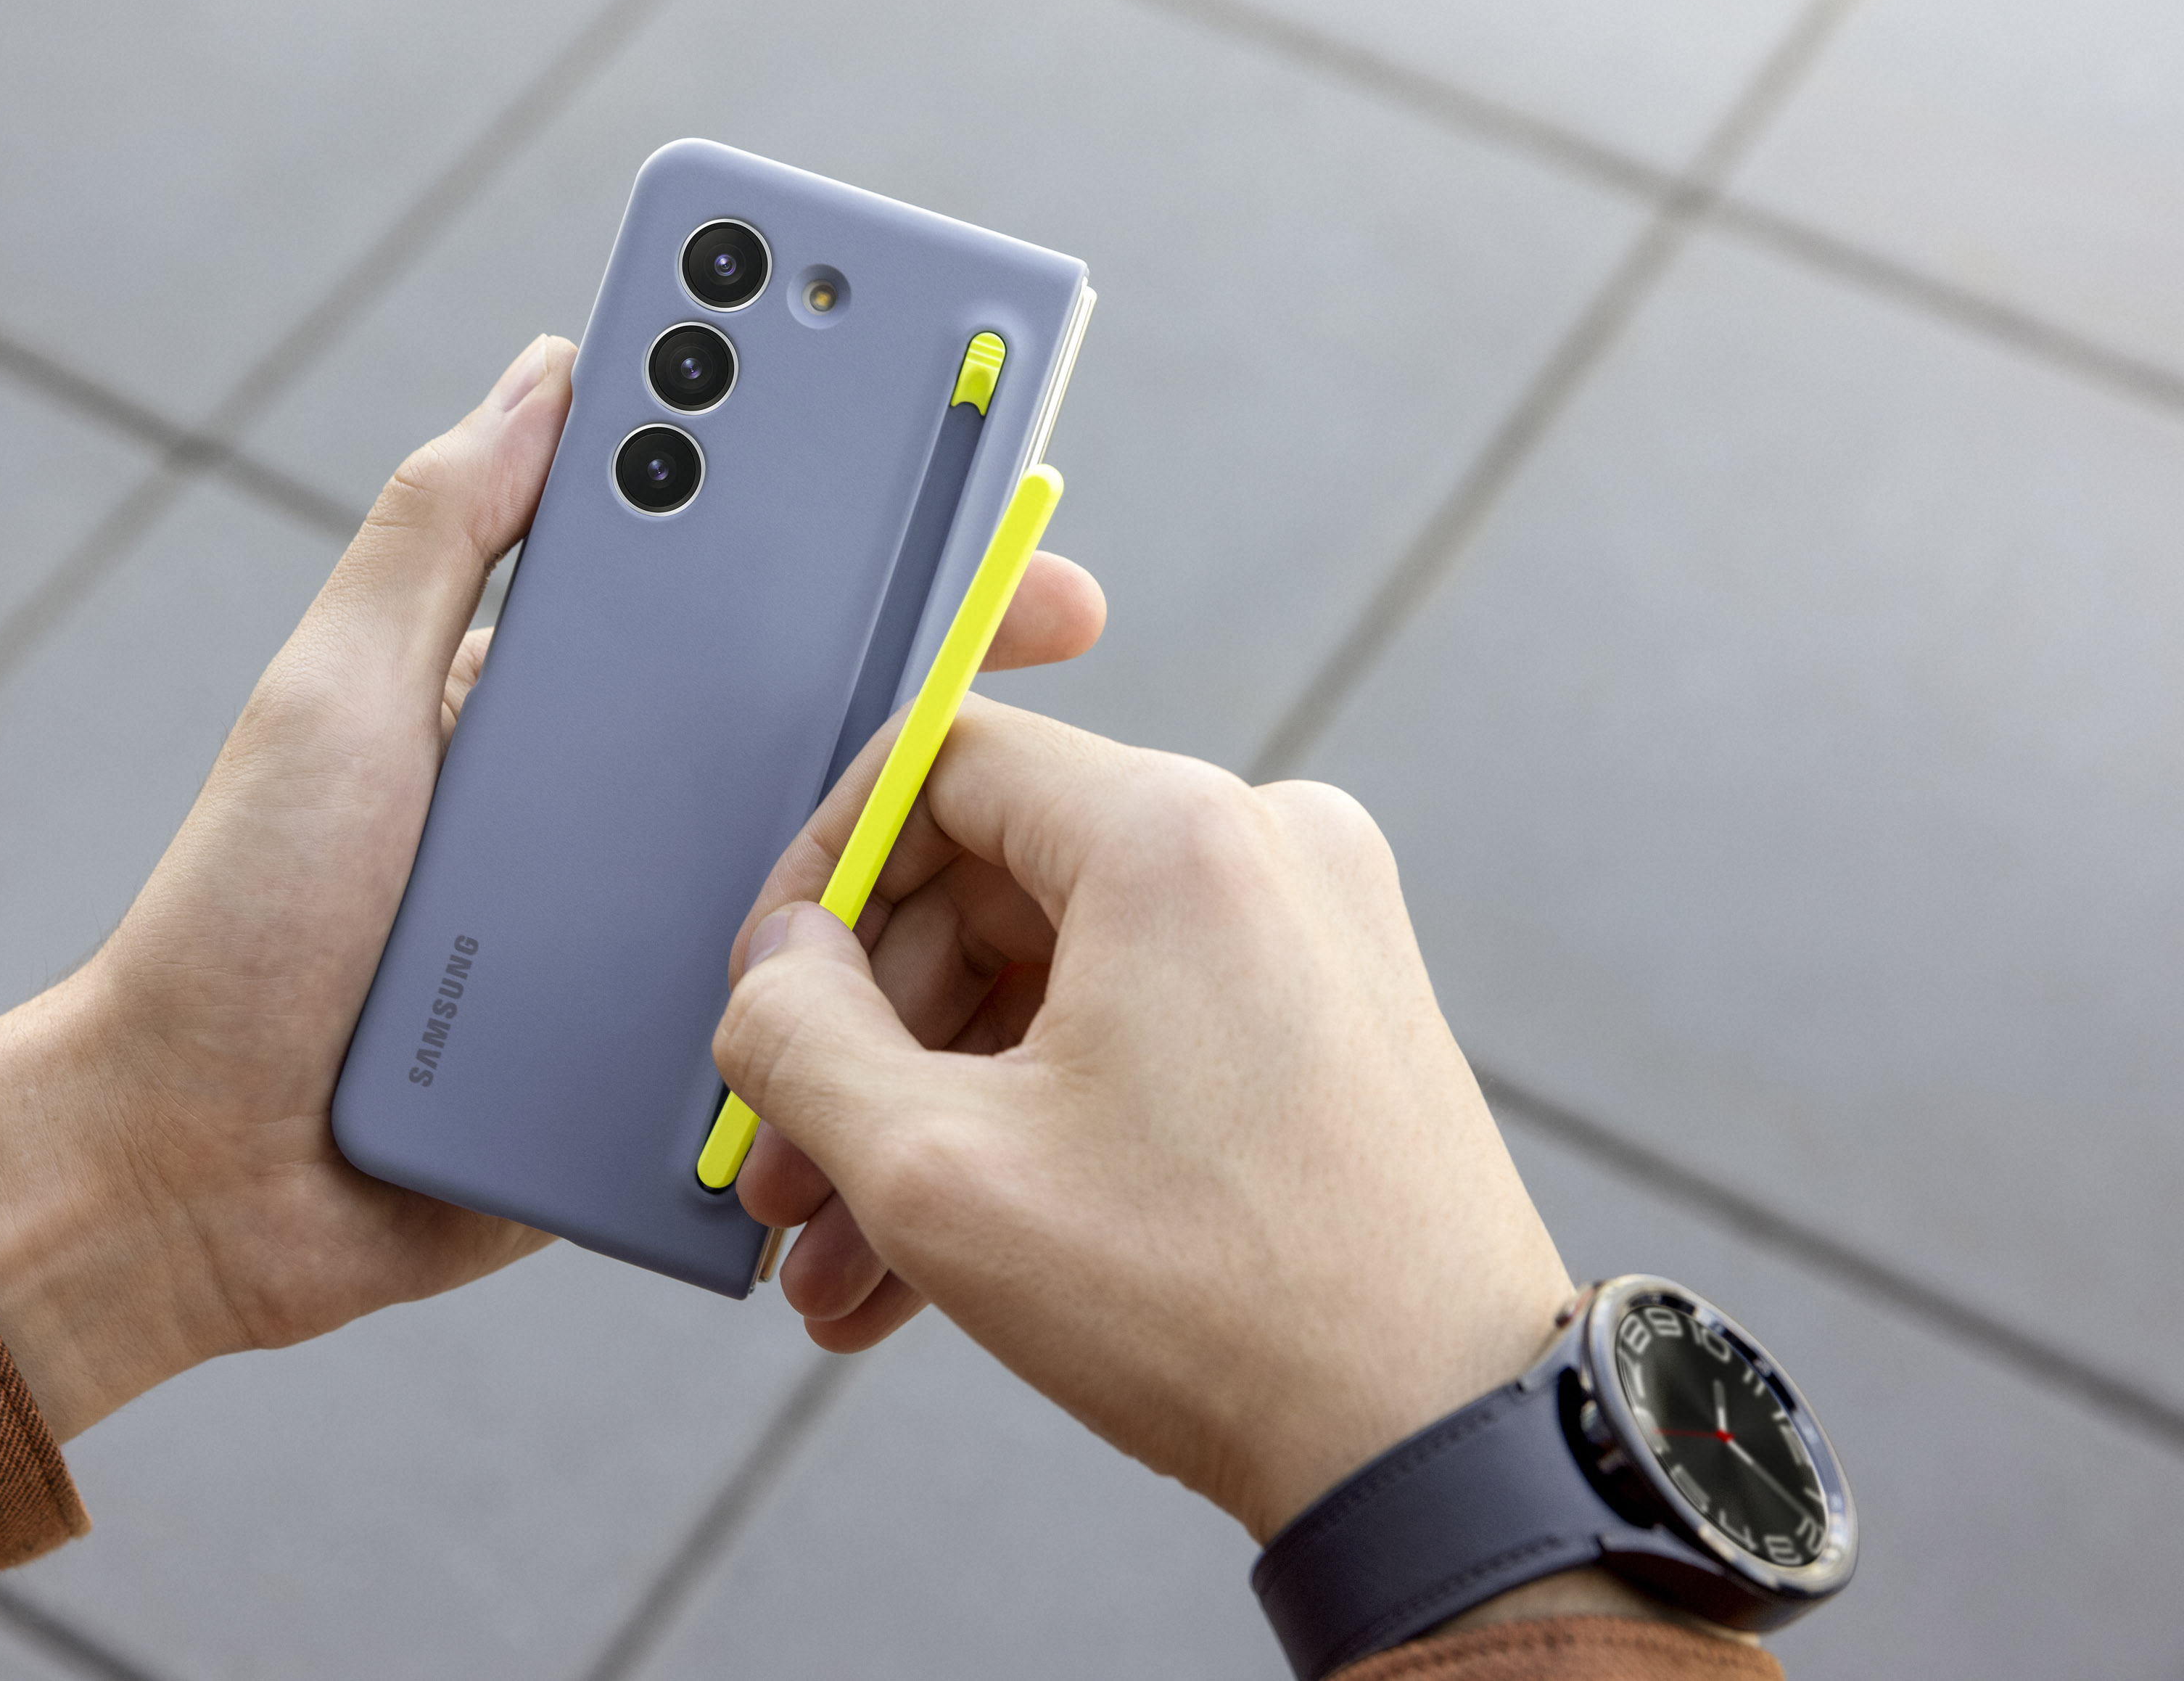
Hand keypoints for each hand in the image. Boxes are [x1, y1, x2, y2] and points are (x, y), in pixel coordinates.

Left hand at [0, 337, 1107, 1438]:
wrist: (203, 1177)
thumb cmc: (243, 924)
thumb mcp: (334, 695)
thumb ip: (438, 533)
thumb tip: (555, 365)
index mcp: (555, 700)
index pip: (721, 584)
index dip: (836, 517)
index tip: (948, 460)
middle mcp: (622, 808)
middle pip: (811, 721)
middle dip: (938, 662)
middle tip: (1050, 620)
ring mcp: (656, 938)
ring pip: (830, 878)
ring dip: (923, 840)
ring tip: (1019, 800)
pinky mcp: (669, 1069)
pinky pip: (798, 1026)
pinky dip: (871, 1003)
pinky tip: (956, 977)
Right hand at [710, 699, 1571, 1541]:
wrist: (1436, 1443)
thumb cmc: (1208, 1305)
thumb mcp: (934, 1170)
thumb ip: (799, 1036)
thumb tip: (774, 964)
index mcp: (1174, 834)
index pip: (940, 762)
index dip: (822, 875)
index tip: (769, 989)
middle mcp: (1264, 848)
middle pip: (992, 885)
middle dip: (867, 1043)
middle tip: (784, 1173)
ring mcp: (1316, 935)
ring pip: (1057, 980)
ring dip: (936, 1113)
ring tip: (845, 1264)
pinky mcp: (1337, 1020)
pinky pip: (1140, 1031)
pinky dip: (1039, 1124)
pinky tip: (935, 1266)